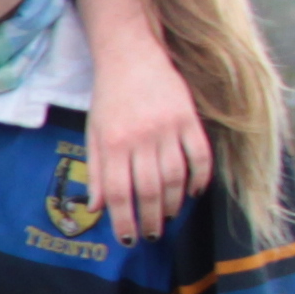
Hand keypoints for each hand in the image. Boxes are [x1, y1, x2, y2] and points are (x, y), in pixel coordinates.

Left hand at [70, 0, 214, 242]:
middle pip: (149, 191)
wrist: (131, 54)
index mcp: (112, 143)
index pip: (119, 194)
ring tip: (170, 217)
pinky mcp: (188, 118)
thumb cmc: (109, 98)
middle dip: (151, 219)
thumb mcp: (94, 133)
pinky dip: (200, 177)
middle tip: (153, 235)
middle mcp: (140, 138)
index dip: (124, 221)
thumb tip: (96, 208)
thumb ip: (97, 170)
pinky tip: (195, 192)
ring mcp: (167, 128)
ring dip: (174, 203)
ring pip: (175, 177)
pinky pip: (200, 155)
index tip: (128, 239)